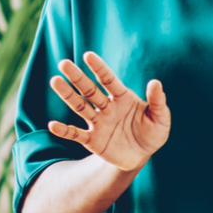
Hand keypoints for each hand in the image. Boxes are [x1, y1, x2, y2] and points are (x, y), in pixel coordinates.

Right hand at [47, 52, 169, 171]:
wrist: (141, 156)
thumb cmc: (152, 133)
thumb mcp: (160, 118)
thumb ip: (157, 101)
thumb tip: (155, 82)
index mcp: (122, 98)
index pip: (108, 80)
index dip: (99, 68)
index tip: (88, 55)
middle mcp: (107, 107)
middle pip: (89, 90)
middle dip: (77, 77)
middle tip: (63, 63)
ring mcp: (98, 123)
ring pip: (80, 107)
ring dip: (67, 95)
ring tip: (55, 81)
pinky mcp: (92, 140)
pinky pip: (76, 134)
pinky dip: (64, 131)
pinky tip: (52, 125)